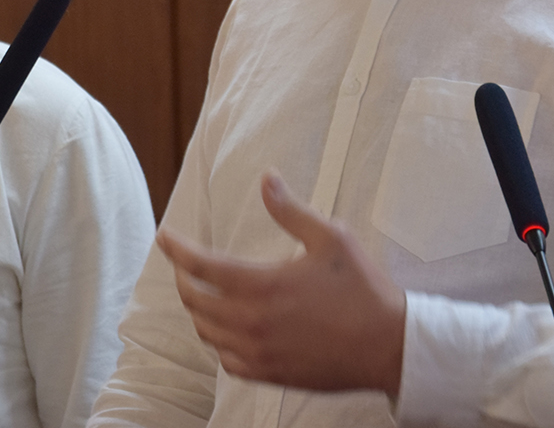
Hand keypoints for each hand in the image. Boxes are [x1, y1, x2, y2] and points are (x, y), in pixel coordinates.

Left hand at [157, 169, 406, 394]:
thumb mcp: (331, 238)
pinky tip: (228, 330)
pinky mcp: (271, 374)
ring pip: (207, 332)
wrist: (389, 346)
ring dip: (199, 310)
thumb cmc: (362, 289)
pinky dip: (218, 342)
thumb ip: (291, 211)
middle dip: (184, 277)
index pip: (201, 266)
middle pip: (196, 300)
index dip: (177, 249)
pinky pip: (227, 361)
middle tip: (186, 263)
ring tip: (204, 292)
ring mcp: (260, 352)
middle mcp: (253, 322)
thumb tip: (267, 179)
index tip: (164, 236)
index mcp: (263, 285)